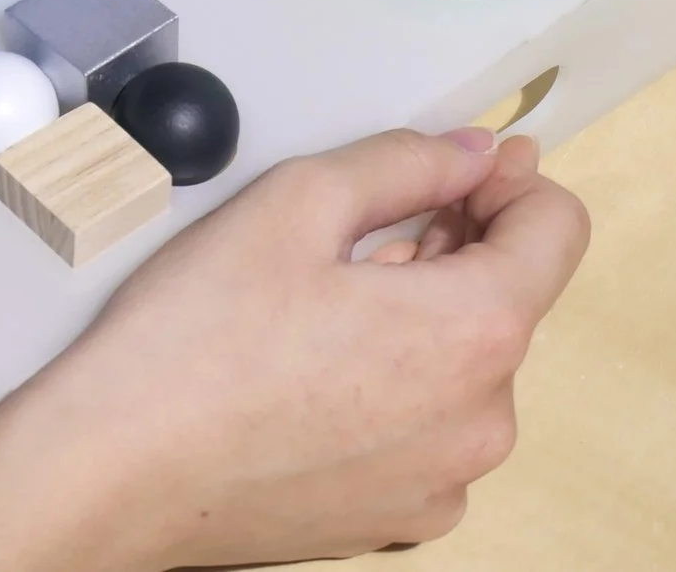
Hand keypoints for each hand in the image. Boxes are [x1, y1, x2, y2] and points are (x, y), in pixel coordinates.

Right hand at [0, 128, 587, 570]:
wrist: (117, 470)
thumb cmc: (194, 338)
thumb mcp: (292, 202)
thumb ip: (404, 163)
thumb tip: (473, 154)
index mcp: (475, 330)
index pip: (558, 230)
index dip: (512, 182)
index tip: (464, 168)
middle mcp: (485, 418)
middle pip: (508, 300)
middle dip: (452, 249)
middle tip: (361, 226)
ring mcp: (445, 482)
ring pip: (462, 370)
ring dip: (419, 321)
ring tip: (320, 304)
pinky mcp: (399, 521)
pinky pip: (425, 432)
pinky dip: (391, 391)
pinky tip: (311, 372)